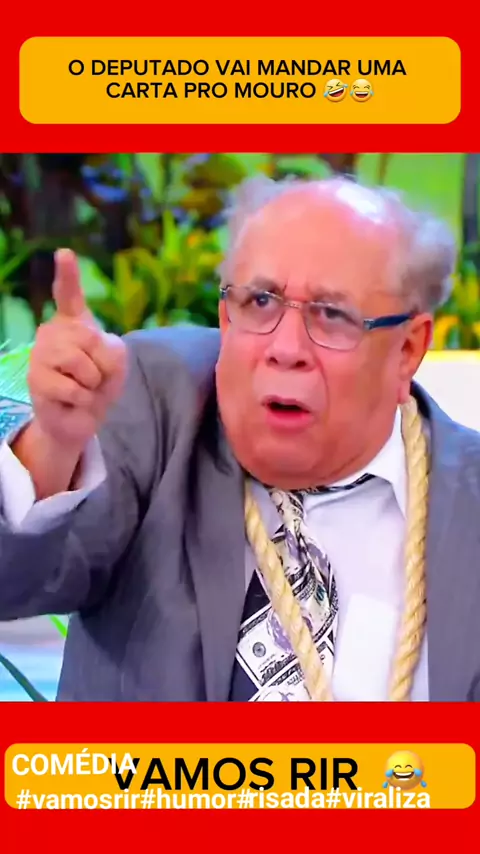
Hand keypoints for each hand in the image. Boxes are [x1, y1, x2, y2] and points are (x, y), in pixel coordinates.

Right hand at [27, 248, 126, 452]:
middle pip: (91, 339)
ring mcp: (41, 353)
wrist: (81, 417)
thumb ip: (108, 350)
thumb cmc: (98, 384)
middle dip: (103, 365)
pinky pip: (74, 388)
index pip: (69, 293)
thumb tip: (79, 361)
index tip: (64, 253)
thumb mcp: (116, 362)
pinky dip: (83, 400)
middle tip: (94, 377)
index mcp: (74, 321)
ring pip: (81, 363)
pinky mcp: (36, 378)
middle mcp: (53, 331)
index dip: (67, 274)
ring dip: (92, 383)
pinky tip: (72, 400)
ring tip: (83, 387)